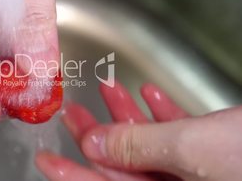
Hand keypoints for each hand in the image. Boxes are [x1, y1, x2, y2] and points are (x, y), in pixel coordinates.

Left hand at [36, 81, 241, 180]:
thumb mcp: (192, 150)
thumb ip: (139, 147)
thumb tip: (95, 146)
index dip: (70, 176)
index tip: (45, 161)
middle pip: (123, 166)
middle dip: (96, 136)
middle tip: (70, 115)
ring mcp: (199, 175)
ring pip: (151, 147)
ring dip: (128, 117)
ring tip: (106, 91)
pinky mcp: (217, 157)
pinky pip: (182, 138)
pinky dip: (167, 115)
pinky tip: (152, 94)